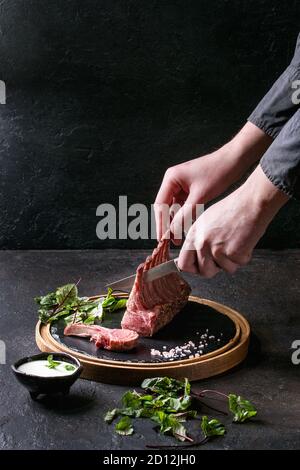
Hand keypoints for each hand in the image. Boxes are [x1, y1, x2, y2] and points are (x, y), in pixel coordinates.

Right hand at [154, 122, 271, 241]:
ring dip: (176, 222)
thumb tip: (172, 231)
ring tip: (179, 239)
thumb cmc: (218, 173)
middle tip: (170, 242)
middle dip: (168, 225)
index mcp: (171, 179)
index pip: (160, 205)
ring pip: (174, 208)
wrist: (235, 160)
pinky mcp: (190, 188)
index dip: (160, 223)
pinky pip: (183, 205)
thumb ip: (184, 214)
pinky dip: (185, 216)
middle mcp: (173, 181)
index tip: (162, 239)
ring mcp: (181, 185)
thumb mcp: (200, 196)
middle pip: (165, 207)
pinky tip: (188, 228)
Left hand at [177, 165, 288, 277]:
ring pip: (224, 269)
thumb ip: (200, 239)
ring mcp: (216, 249)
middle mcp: (202, 242)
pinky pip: (238, 264)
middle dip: (216, 269)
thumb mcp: (207, 220)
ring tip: (236, 241)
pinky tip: (245, 240)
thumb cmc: (234, 208)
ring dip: (233, 261)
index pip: (183, 263)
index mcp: (194, 234)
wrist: (252, 202)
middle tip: (224, 256)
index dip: (194, 268)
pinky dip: (244, 256)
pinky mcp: (232, 253)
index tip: (201, 267)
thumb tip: (197, 256)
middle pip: (204, 272)